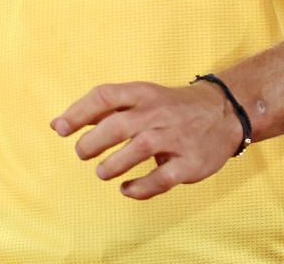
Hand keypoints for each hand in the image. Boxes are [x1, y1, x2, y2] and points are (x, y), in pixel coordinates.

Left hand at [51, 80, 243, 199]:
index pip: (105, 96)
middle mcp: (157, 112)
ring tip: (103, 172)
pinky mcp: (190, 162)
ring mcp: (175, 137)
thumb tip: (60, 124)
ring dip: (114, 165)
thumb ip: (105, 110)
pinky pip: (162, 178)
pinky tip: (127, 189)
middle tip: (82, 154)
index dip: (78, 112)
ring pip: (139, 149)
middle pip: (118, 124)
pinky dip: (140, 188)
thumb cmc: (170, 107)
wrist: (224, 111)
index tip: (59, 128)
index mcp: (142, 93)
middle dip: (93, 142)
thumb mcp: (142, 97)